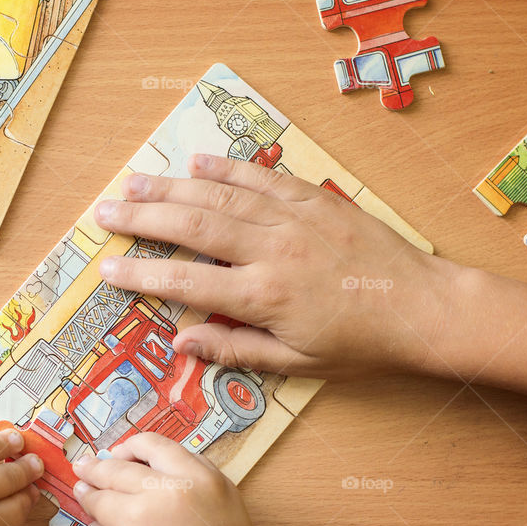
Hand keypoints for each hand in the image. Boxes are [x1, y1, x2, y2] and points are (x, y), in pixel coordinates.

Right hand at [93, 154, 458, 378]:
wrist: (422, 309)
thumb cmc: (360, 345)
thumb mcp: (298, 363)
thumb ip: (236, 350)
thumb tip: (182, 342)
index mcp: (264, 296)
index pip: (187, 281)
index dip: (142, 274)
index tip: (108, 267)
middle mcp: (272, 249)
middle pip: (193, 225)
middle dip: (143, 217)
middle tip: (104, 211)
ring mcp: (294, 218)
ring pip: (221, 196)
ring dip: (173, 186)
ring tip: (133, 182)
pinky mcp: (315, 200)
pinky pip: (263, 178)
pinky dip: (228, 168)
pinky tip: (198, 161)